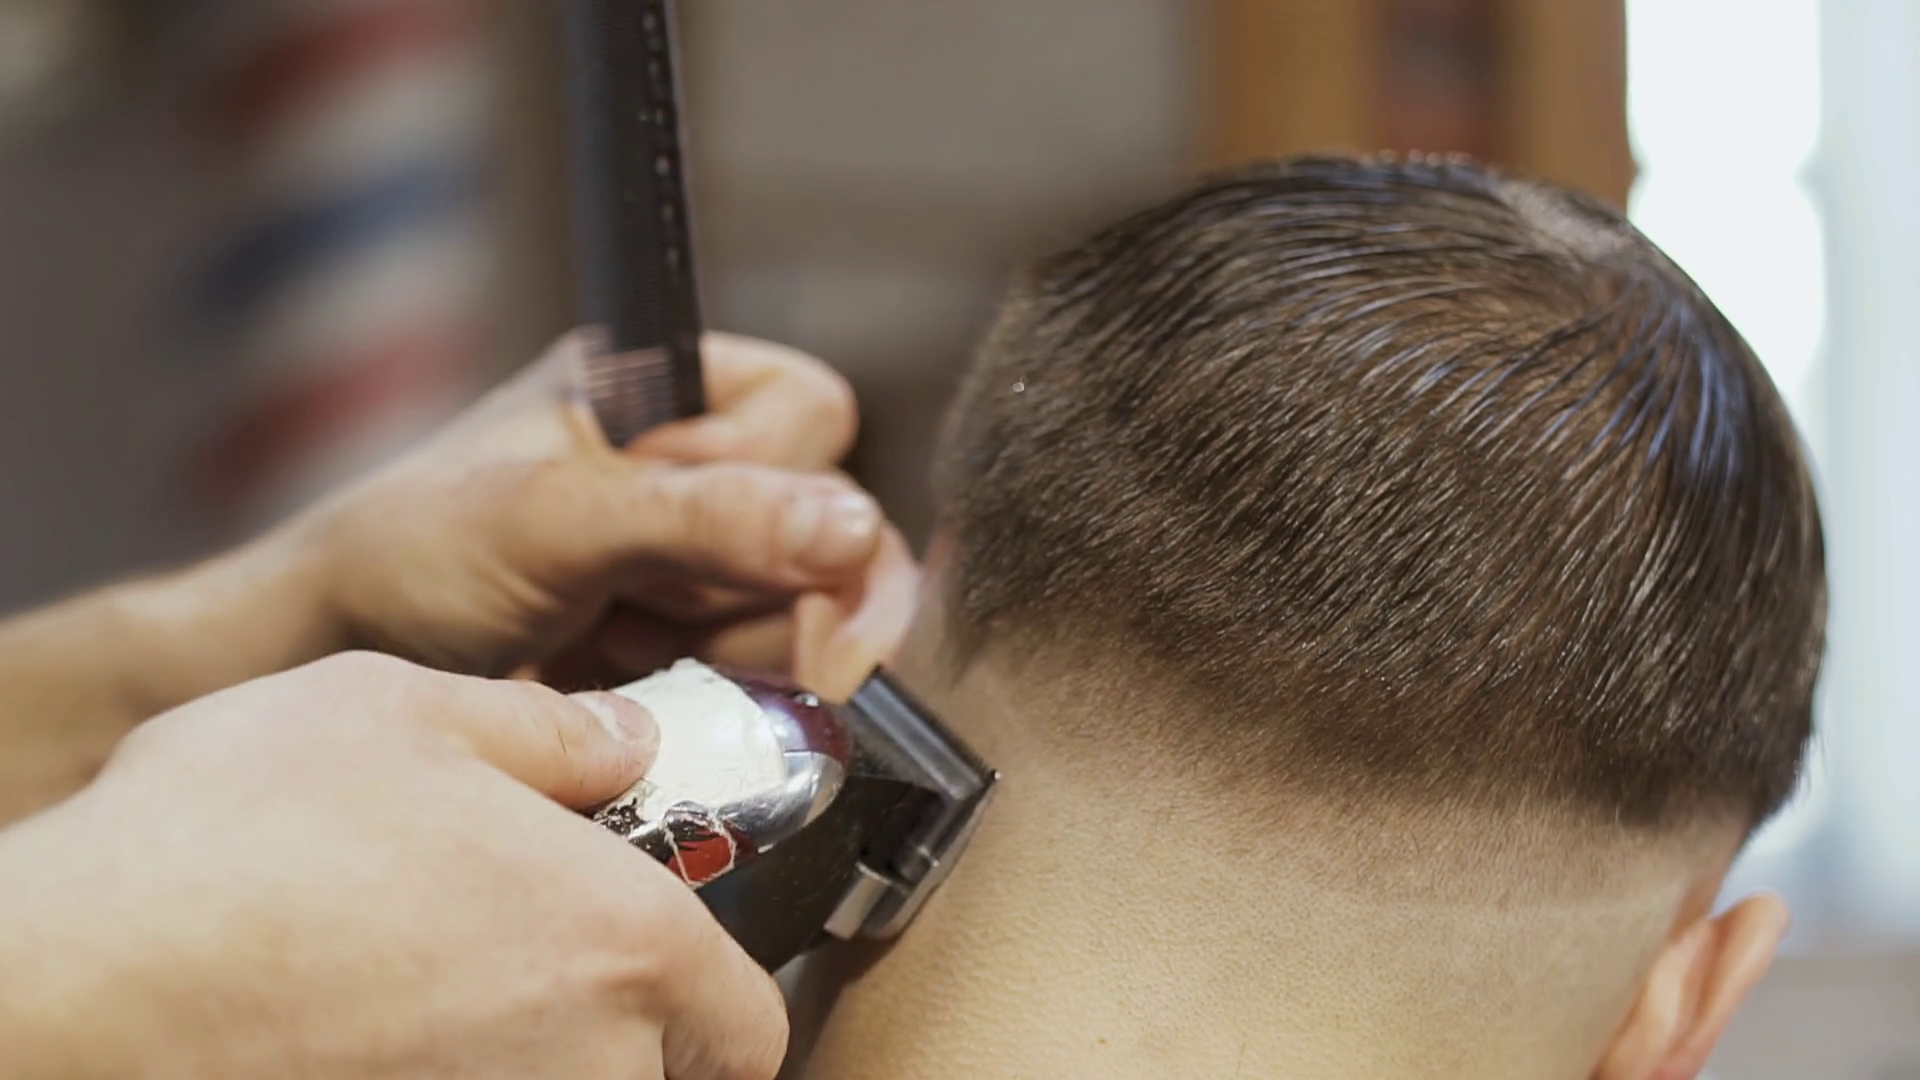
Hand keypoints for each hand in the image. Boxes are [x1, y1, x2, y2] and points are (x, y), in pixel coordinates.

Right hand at [0, 651, 785, 1079]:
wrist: (63, 994)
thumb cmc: (231, 844)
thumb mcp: (399, 713)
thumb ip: (549, 734)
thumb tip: (626, 743)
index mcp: (626, 949)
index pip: (747, 1029)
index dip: (708, 1001)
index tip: (646, 969)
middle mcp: (588, 1075)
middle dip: (603, 1036)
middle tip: (505, 973)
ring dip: (512, 1063)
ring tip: (411, 1002)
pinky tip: (357, 1042)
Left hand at [294, 330, 917, 698]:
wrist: (330, 672)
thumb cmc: (409, 557)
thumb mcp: (554, 517)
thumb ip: (706, 516)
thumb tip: (852, 529)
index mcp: (671, 386)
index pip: (813, 415)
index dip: (776, 482)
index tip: (698, 539)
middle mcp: (703, 468)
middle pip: (834, 530)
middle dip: (751, 592)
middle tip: (659, 622)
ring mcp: (706, 568)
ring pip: (813, 618)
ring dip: (725, 658)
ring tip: (616, 651)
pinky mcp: (699, 656)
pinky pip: (773, 684)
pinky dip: (714, 707)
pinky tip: (630, 692)